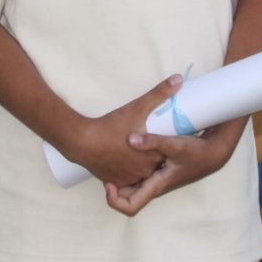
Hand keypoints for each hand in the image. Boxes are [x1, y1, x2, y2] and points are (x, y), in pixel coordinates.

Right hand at [59, 75, 184, 186]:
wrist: (82, 142)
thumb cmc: (111, 126)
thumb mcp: (137, 107)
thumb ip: (159, 93)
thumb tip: (178, 78)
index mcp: (155, 155)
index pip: (169, 151)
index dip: (166, 144)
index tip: (163, 134)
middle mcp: (146, 171)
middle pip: (156, 163)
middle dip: (154, 153)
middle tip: (148, 139)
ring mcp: (131, 179)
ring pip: (142, 172)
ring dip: (141, 164)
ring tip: (137, 150)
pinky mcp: (117, 183)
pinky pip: (128, 178)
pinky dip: (127, 171)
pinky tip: (125, 160)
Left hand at [104, 118, 244, 215]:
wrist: (214, 152)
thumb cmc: (197, 153)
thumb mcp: (175, 145)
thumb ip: (154, 141)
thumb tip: (131, 139)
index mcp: (155, 186)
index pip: (130, 206)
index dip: (114, 199)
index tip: (107, 182)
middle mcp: (154, 185)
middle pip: (127, 195)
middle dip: (114, 186)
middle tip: (104, 169)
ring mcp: (157, 178)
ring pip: (132, 183)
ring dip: (121, 176)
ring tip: (111, 158)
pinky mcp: (160, 169)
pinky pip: (140, 174)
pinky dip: (130, 167)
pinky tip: (126, 150)